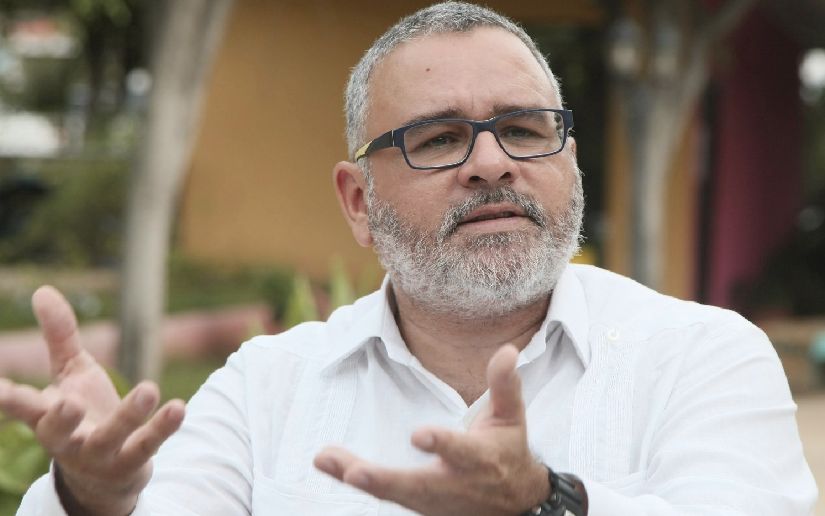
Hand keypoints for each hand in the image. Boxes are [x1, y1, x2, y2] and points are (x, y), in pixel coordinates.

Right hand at [0, 286, 184, 515]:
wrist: (106, 475)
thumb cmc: (82, 415)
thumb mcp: (71, 374)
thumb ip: (60, 337)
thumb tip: (43, 290)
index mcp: (46, 416)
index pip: (23, 407)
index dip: (8, 399)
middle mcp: (68, 439)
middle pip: (57, 432)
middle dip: (60, 418)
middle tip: (66, 402)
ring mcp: (101, 454)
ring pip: (111, 437)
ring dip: (129, 415)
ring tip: (149, 389)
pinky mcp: (132, 461)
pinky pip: (148, 445)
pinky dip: (162, 428)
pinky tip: (178, 407)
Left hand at [313, 344, 548, 515]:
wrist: (514, 504)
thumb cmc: (507, 450)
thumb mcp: (512, 417)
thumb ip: (505, 385)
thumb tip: (508, 349)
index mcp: (478, 459)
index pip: (459, 452)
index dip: (441, 444)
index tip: (419, 435)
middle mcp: (453, 483)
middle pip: (416, 486)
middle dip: (385, 480)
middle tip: (355, 472)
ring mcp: (432, 500)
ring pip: (392, 493)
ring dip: (357, 477)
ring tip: (325, 459)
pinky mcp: (417, 505)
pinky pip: (383, 493)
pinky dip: (354, 480)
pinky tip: (328, 464)